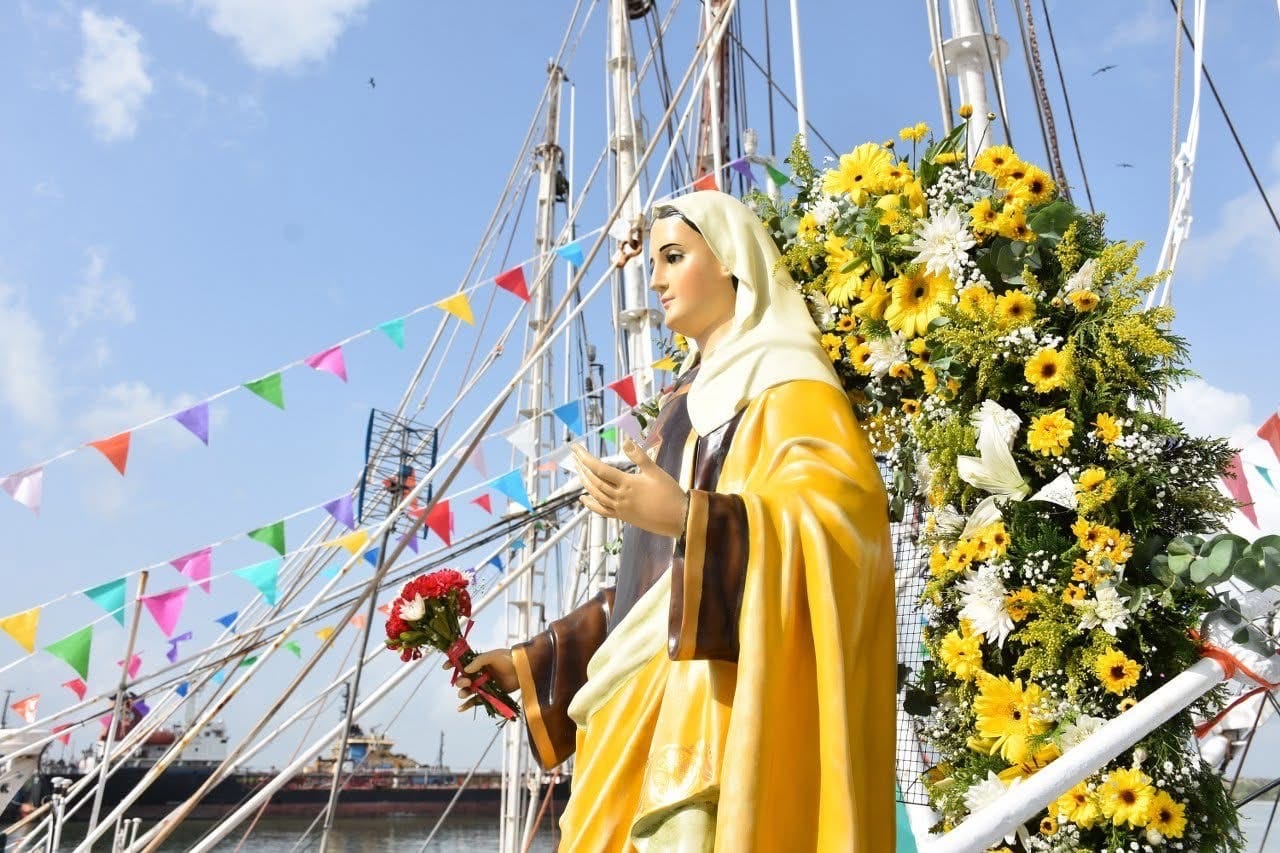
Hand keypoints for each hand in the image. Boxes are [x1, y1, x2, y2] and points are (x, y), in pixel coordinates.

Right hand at [449, 648, 517, 711]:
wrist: (522, 669)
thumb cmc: (508, 659)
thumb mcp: (492, 656)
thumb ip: (478, 661)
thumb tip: (466, 669)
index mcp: (478, 662)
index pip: (461, 663)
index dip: (452, 664)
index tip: (446, 667)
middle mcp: (478, 674)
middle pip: (463, 679)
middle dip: (460, 681)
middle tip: (466, 682)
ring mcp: (483, 684)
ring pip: (468, 690)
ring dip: (463, 692)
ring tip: (464, 693)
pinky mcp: (489, 694)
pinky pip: (476, 701)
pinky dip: (467, 705)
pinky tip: (460, 708)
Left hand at [572, 439, 687, 537]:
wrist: (678, 518)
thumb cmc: (669, 493)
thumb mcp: (656, 472)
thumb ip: (639, 457)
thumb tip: (625, 441)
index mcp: (627, 483)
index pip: (600, 469)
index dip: (585, 458)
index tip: (576, 448)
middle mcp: (620, 497)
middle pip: (594, 481)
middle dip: (582, 468)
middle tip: (574, 456)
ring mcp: (620, 508)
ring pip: (596, 495)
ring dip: (585, 482)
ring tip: (578, 470)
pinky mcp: (623, 517)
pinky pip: (602, 511)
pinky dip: (591, 504)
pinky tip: (583, 498)